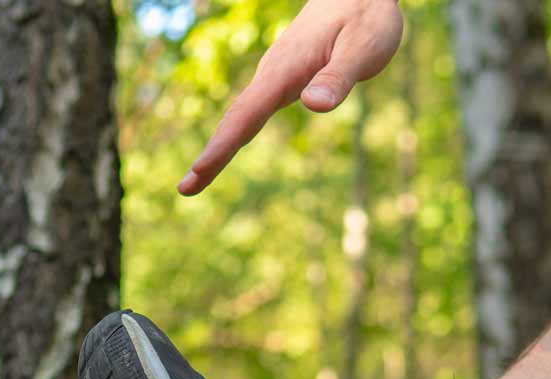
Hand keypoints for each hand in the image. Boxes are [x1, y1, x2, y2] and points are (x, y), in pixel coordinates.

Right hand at [177, 0, 403, 195]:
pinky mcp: (283, 78)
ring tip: (197, 178)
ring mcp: (275, 76)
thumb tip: (313, 106)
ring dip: (219, 146)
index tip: (198, 172)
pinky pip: (252, 109)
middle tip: (185, 189)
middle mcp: (272, 73)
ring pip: (241, 115)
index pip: (247, 114)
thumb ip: (338, 78)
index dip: (222, 146)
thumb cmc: (365, 17)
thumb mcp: (363, 48)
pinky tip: (226, 148)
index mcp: (286, 70)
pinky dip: (234, 132)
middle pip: (236, 119)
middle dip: (211, 154)